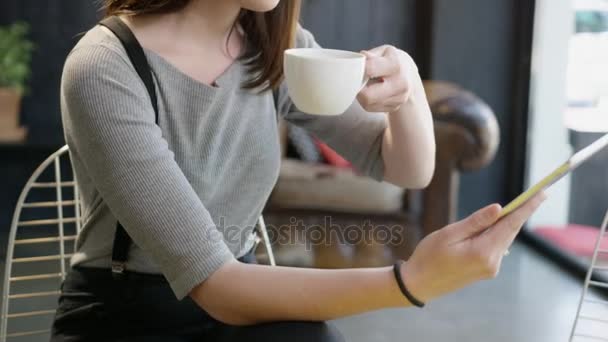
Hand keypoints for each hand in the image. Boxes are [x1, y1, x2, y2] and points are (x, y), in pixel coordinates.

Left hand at [357, 45, 418, 113]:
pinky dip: (367, 101)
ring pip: (367, 103)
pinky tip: (372, 92)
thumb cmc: (392, 60)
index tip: (357, 68)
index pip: (370, 69)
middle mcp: (400, 83)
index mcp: (396, 65)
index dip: (358, 69)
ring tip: (367, 85)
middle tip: (358, 81)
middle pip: (367, 95)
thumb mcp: (383, 51)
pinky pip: (370, 108)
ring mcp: (399, 98)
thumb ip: (371, 55)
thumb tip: (360, 59)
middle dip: (358, 88)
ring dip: (361, 95)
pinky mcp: (395, 107)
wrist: (409, 76)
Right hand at [401, 192, 545, 302]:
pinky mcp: (486, 270)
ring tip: (514, 207)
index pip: (510, 224)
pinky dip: (497, 233)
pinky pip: (496, 246)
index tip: (541, 194)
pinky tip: (493, 225)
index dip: (527, 208)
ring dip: (507, 223)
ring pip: (503, 239)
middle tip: (536, 195)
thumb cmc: (429, 257)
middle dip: (521, 213)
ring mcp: (490, 268)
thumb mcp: (449, 234)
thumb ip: (476, 222)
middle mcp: (492, 262)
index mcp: (483, 251)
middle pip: (510, 231)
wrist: (418, 284)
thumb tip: (499, 209)